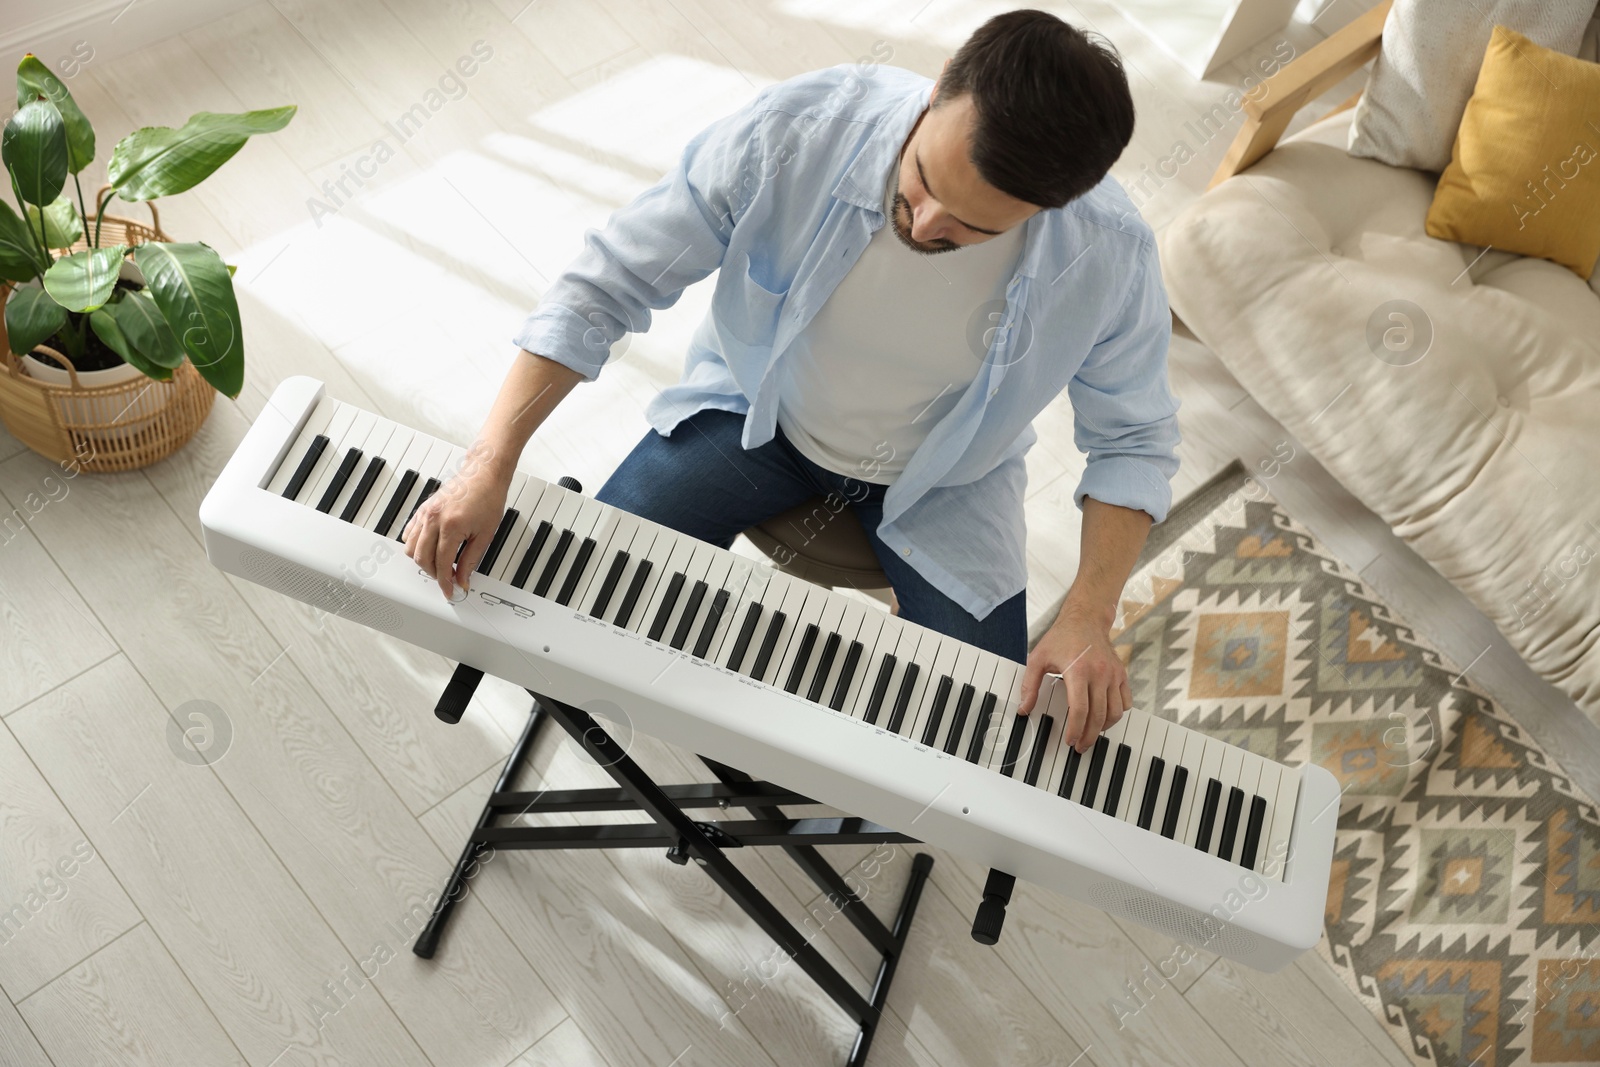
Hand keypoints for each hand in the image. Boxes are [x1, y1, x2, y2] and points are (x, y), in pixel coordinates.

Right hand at [402, 440, 509, 600]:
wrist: (484, 474)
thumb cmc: (488, 497)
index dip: (446, 582)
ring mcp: (425, 513)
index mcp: (450, 526)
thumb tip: (463, 578)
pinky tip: (429, 549)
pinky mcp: (422, 509)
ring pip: (410, 547)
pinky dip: (415, 545)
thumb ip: (471, 560)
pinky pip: (409, 533)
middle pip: (422, 559)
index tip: (450, 591)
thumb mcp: (485, 534)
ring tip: (440, 564)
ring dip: (423, 561)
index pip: (442, 564)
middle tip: (449, 578)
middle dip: (434, 574)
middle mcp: (433, 519)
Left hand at [1018, 601, 1130, 752]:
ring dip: (1103, 727)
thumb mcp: (1038, 658)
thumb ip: (1029, 685)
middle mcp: (1100, 673)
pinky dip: (1117, 713)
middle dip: (1089, 736)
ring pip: (1115, 712)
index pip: (1080, 710)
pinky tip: (1104, 716)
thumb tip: (1024, 709)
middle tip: (1080, 746)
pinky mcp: (1121, 674)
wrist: (1085, 619)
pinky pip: (1125, 701)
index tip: (1069, 741)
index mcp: (1078, 671)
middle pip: (1098, 716)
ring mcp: (1113, 674)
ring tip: (1091, 733)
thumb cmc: (1061, 638)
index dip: (1075, 730)